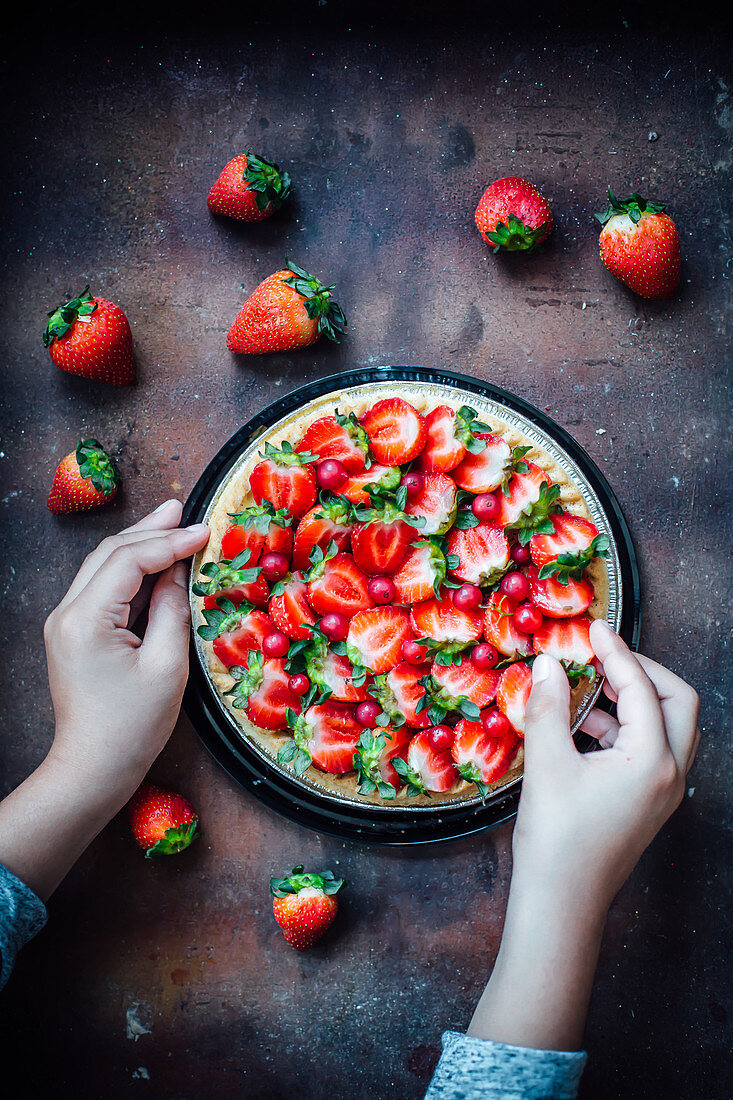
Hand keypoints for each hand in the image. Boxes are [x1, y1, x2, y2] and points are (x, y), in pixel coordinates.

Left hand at [43, 500, 209, 800]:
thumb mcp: (167, 666)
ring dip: (139, 544)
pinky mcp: (73, 634)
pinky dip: (130, 569)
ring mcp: (66, 623)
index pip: (130, 560)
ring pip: (103, 566)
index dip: (170, 542)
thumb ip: (175, 610)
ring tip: (171, 522)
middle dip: (150, 529)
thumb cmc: (132, 727)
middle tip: (184, 508)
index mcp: (87, 619)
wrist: (92, 769)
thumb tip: (182, 572)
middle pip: (110, 554)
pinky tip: (155, 562)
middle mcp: (67, 613)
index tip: (205, 531)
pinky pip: (102, 587)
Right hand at [514, 618, 699, 908]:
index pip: (642, 688)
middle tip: (604, 656)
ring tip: (585, 691)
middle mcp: (671, 775)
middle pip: (678, 702)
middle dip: (642, 672)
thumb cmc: (557, 841)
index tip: (594, 628)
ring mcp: (665, 792)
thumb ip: (548, 707)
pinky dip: (625, 728)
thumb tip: (547, 664)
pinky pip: (652, 750)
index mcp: (653, 761)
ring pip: (669, 727)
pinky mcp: (650, 803)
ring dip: (634, 700)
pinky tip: (582, 729)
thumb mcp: (547, 764)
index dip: (616, 653)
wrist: (561, 904)